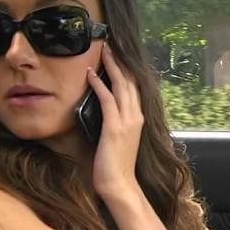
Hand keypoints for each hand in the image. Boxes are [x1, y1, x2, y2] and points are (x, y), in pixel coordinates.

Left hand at [86, 43, 142, 200]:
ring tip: (104, 51)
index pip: (134, 88)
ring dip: (112, 67)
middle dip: (121, 62)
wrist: (119, 184)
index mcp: (138, 118)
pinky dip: (99, 84)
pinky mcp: (115, 127)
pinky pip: (107, 99)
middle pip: (130, 82)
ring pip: (121, 86)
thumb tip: (107, 110)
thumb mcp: (119, 138)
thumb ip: (117, 122)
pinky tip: (91, 74)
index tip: (119, 56)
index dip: (127, 70)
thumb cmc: (116, 165)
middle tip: (111, 45)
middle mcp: (136, 116)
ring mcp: (127, 121)